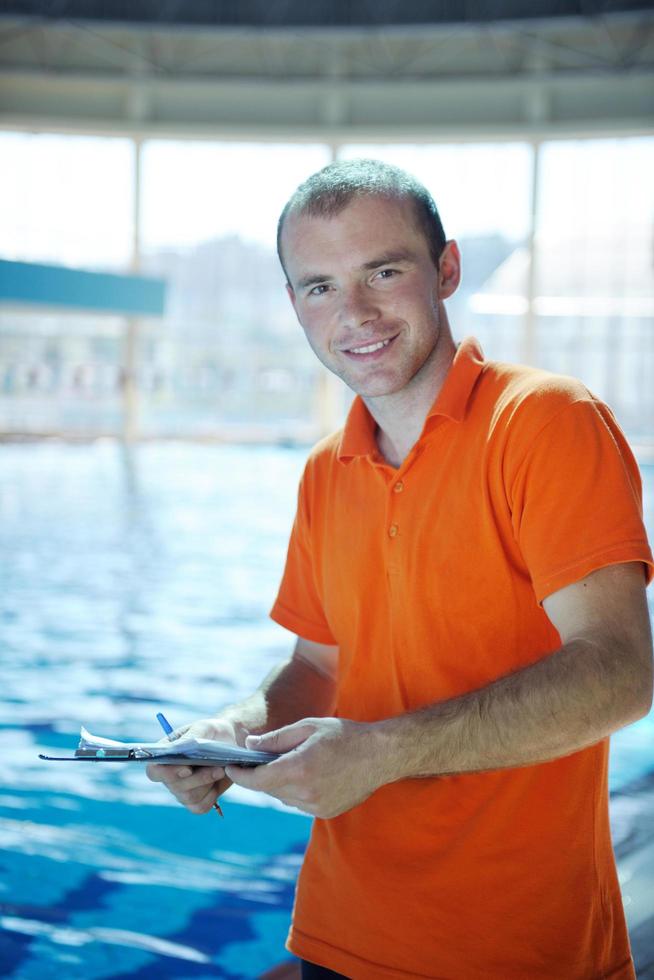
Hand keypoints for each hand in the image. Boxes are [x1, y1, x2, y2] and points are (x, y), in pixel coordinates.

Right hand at [146, 717, 242, 814]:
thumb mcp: (203, 728)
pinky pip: (200, 806)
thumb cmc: (212, 732)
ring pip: (189, 797)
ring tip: (221, 770)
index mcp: (165, 755)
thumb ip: (189, 738)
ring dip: (207, 783)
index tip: (187, 769)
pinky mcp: (196, 801)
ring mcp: (181, 791)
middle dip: (198, 778)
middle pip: (174, 786)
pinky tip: (220, 780)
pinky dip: (212, 795)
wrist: (231, 741)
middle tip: (217, 767)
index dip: (167, 773)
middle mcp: (169, 776)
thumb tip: (177, 749)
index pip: (154, 771)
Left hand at [225, 717, 383, 818]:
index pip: (257, 780)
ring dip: (279, 783)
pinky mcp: (326, 812)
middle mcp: (305, 793)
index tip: (230, 767)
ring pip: (283, 797)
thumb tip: (249, 746)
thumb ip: (276, 738)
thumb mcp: (308, 727)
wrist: (380, 755)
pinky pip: (299, 803)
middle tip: (255, 760)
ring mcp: (316, 806)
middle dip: (260, 775)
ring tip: (289, 763)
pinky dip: (296, 790)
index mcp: (299, 769)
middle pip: (268, 789)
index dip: (240, 774)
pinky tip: (309, 774)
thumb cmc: (344, 735)